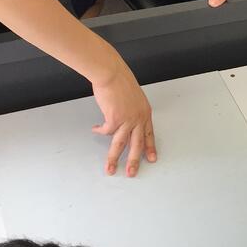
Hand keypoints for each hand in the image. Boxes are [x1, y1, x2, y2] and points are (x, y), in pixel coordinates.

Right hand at [91, 56, 155, 176]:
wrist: (112, 74)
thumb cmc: (120, 81)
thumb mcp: (133, 97)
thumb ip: (132, 110)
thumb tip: (126, 118)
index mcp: (145, 113)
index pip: (149, 135)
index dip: (150, 147)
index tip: (151, 159)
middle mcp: (138, 119)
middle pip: (137, 145)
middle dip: (134, 161)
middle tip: (132, 172)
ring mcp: (127, 120)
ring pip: (120, 145)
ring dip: (114, 158)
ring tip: (110, 169)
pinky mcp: (114, 119)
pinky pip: (106, 131)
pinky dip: (100, 131)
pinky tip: (95, 130)